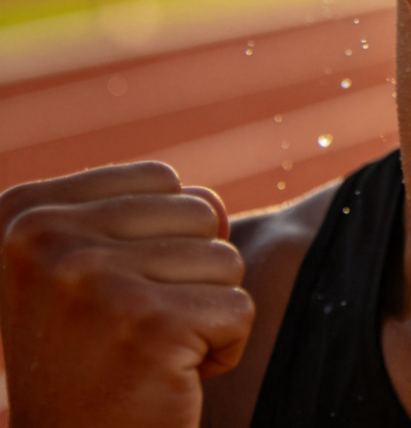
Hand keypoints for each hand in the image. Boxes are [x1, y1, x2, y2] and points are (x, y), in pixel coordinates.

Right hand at [0, 163, 253, 427]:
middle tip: (138, 329)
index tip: (114, 293)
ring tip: (152, 351)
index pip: (161, 179)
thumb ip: (147, 210)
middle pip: (199, 211)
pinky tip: (171, 377)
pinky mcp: (147, 325)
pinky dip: (223, 348)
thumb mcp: (94, 263)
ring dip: (206, 311)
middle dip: (191, 273)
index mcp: (25, 212)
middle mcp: (45, 239)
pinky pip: (240, 309)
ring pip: (225, 258)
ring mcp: (93, 279)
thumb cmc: (98, 354)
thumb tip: (209, 207)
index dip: (164, 237)